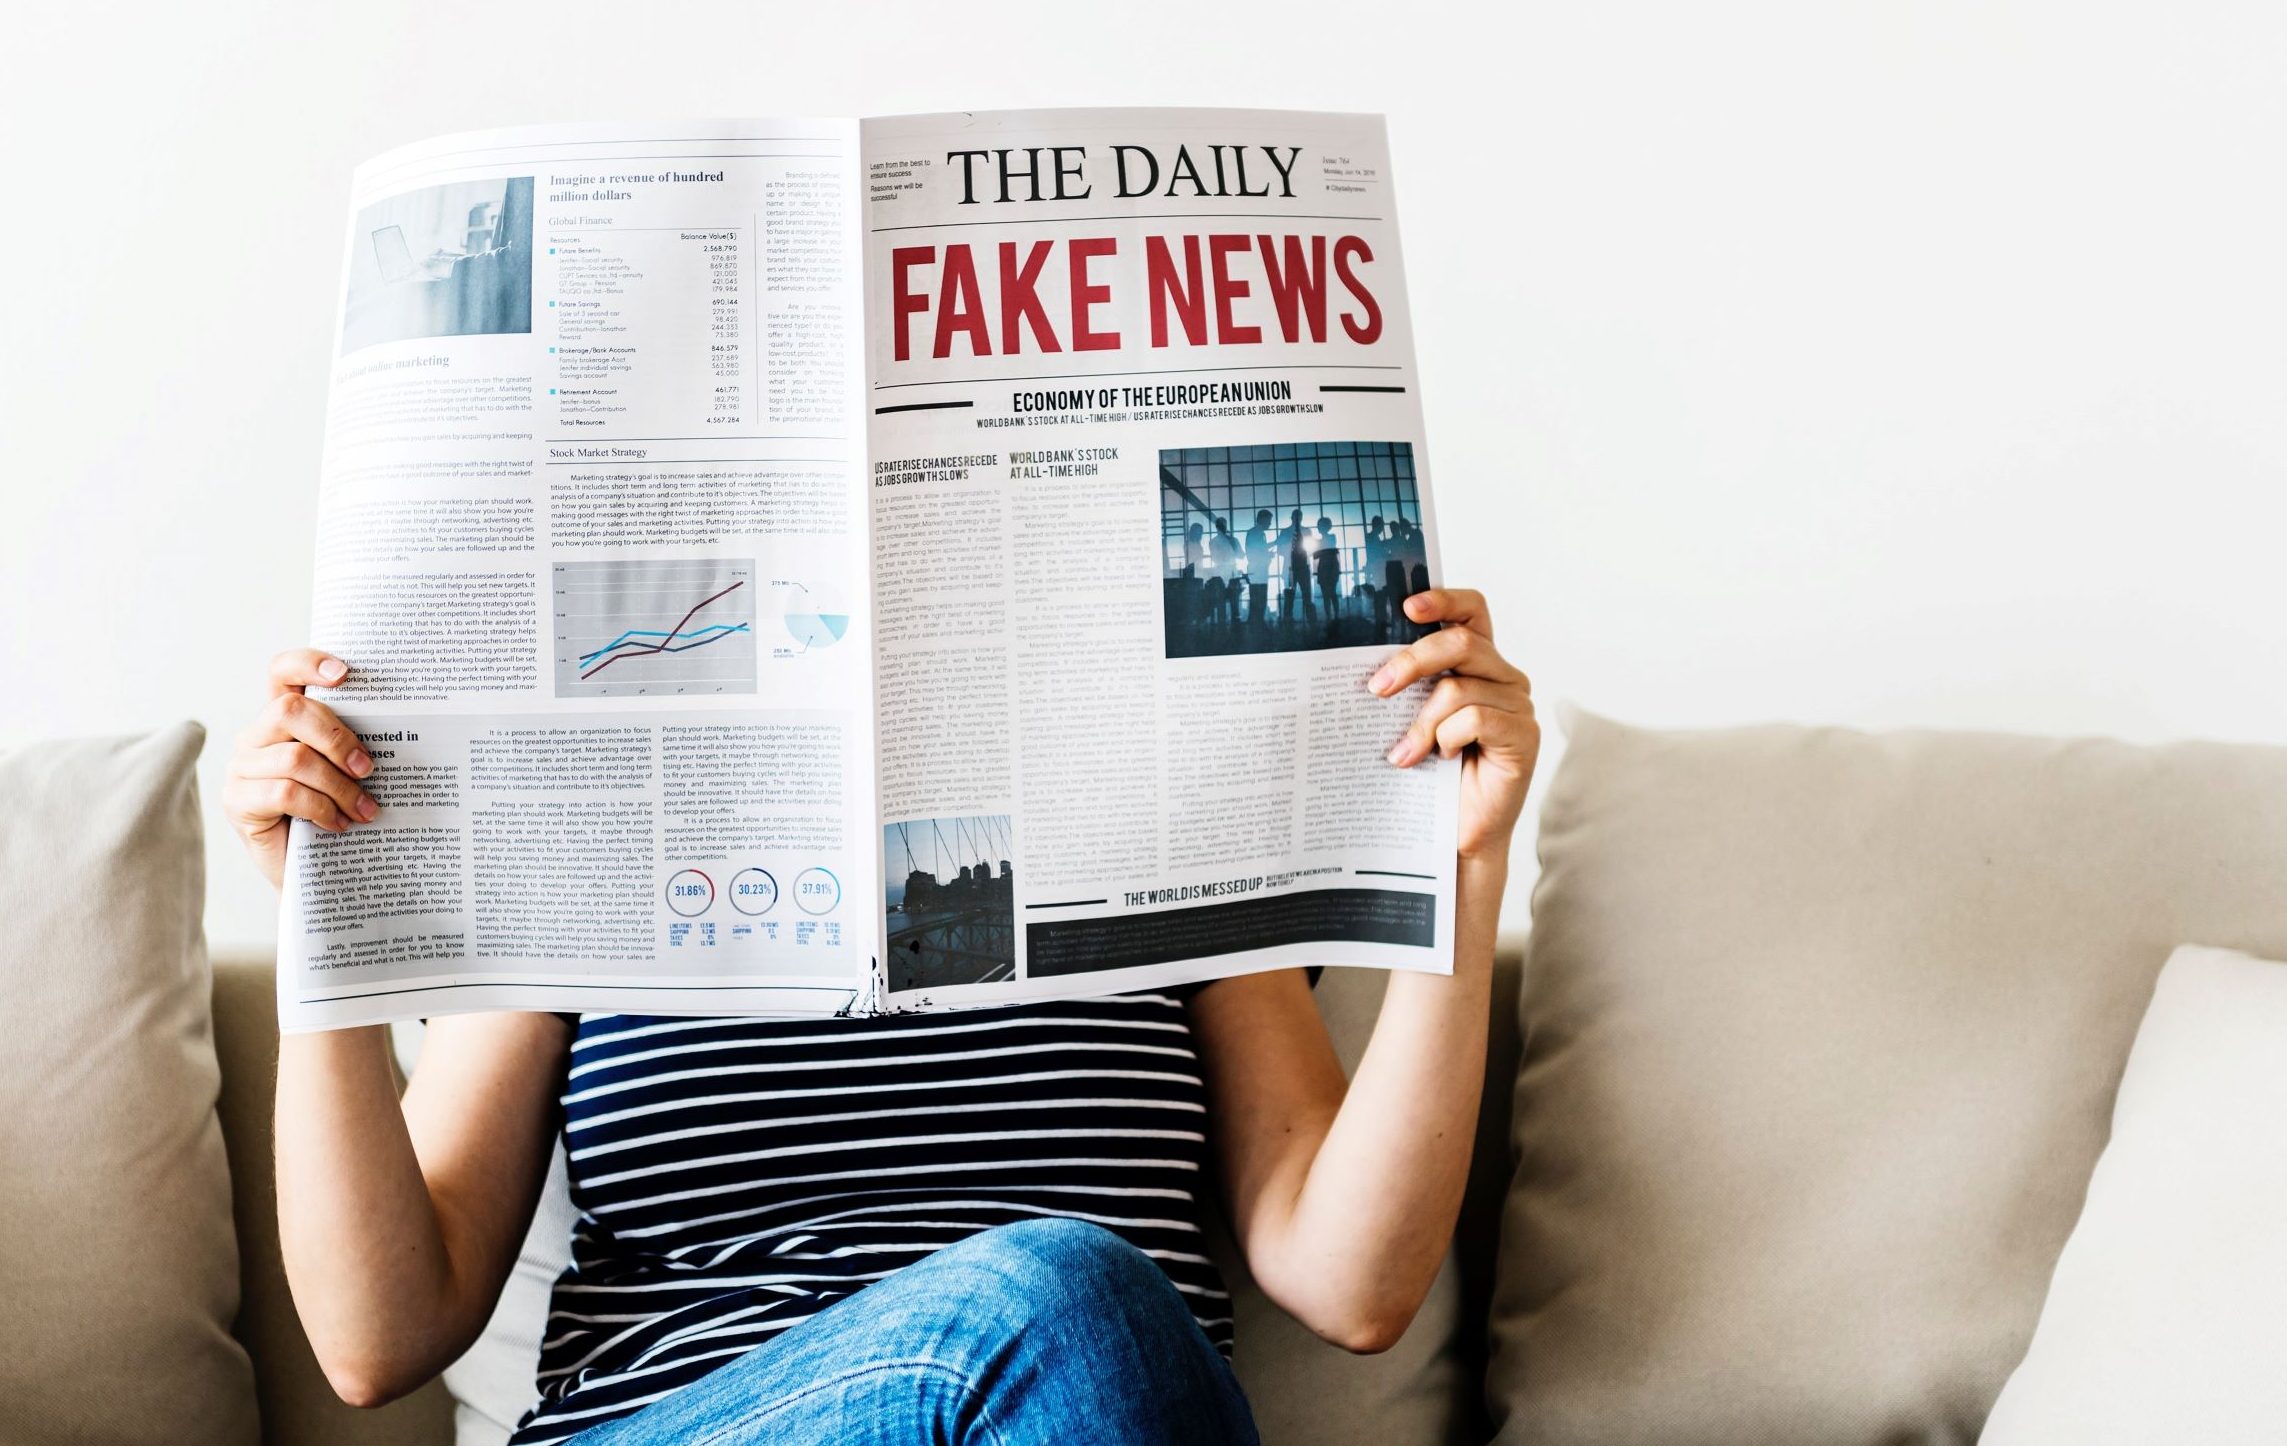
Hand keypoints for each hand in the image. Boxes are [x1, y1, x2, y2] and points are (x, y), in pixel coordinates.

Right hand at [222, 650, 377, 889]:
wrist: (314, 872)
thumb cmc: (335, 813)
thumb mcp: (346, 772)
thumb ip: (352, 744)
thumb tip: (398, 727)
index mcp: (283, 718)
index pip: (282, 672)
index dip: (307, 663)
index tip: (345, 672)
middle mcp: (255, 736)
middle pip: (289, 711)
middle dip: (337, 738)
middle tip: (368, 769)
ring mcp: (241, 768)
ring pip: (295, 758)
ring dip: (339, 786)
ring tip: (365, 809)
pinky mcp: (237, 802)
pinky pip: (285, 793)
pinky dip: (320, 808)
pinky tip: (338, 824)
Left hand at [1367, 589, 1539, 860]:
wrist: (1455, 833)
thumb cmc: (1431, 774)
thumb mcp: (1413, 718)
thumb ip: (1407, 685)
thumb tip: (1365, 663)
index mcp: (1478, 662)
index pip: (1472, 611)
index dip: (1444, 599)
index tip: (1406, 607)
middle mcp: (1503, 676)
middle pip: (1460, 642)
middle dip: (1412, 661)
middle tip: (1376, 688)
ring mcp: (1518, 705)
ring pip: (1459, 688)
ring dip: (1421, 723)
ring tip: (1402, 754)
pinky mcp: (1524, 736)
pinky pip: (1476, 718)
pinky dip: (1447, 738)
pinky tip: (1439, 759)